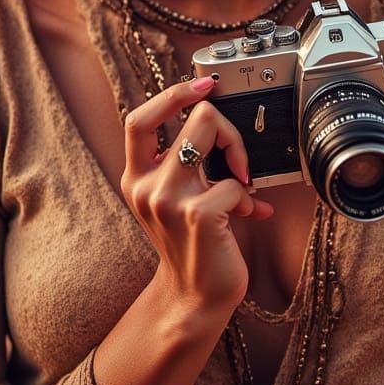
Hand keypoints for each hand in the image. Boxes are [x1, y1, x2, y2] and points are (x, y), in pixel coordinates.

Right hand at [120, 76, 274, 313]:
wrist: (194, 298)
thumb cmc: (191, 243)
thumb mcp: (173, 199)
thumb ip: (183, 163)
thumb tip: (216, 117)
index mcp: (136, 177)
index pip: (138, 119)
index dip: (172, 94)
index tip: (203, 86)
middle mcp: (146, 186)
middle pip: (193, 116)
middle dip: (226, 127)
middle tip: (235, 155)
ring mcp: (169, 200)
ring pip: (211, 133)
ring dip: (238, 154)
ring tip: (241, 182)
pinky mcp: (198, 215)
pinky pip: (234, 182)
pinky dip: (247, 197)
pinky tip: (246, 214)